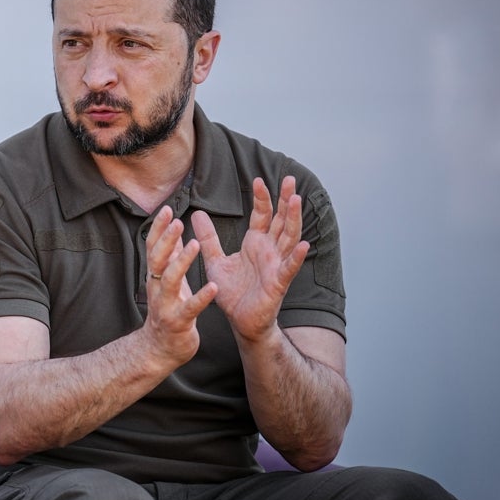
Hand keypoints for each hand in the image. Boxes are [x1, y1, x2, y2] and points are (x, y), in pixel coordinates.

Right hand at [143, 205, 217, 365]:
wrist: (160, 348)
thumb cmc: (168, 310)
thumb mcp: (168, 281)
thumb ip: (170, 257)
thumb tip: (172, 231)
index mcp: (155, 275)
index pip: (152, 247)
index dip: (158, 229)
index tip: (166, 210)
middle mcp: (156, 287)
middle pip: (157, 259)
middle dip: (166, 240)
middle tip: (177, 222)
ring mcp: (165, 304)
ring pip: (170, 280)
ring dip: (181, 262)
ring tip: (195, 245)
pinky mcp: (178, 321)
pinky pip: (190, 308)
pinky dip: (201, 297)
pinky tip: (214, 287)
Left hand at [191, 176, 309, 341]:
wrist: (239, 320)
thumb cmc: (232, 292)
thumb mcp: (215, 260)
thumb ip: (209, 238)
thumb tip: (197, 214)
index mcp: (255, 243)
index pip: (262, 215)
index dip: (262, 198)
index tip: (258, 179)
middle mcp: (269, 251)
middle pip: (281, 220)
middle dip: (284, 199)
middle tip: (289, 178)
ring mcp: (276, 265)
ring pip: (289, 238)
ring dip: (293, 219)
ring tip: (295, 200)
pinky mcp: (278, 284)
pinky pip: (288, 268)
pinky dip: (296, 257)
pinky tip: (302, 245)